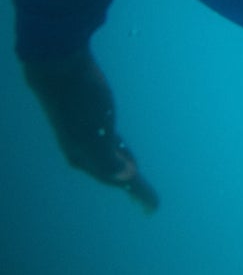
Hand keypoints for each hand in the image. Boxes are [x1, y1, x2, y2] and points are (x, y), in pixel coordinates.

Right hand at [23, 49, 159, 212]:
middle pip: (112, 171)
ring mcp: (87, 133)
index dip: (136, 191)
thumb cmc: (80, 101)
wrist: (59, 69)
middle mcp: (84, 149)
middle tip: (147, 200)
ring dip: (124, 166)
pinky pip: (108, 140)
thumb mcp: (96, 132)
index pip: (116, 179)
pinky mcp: (91, 116)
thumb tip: (127, 177)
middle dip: (130, 183)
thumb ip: (108, 159)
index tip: (152, 205)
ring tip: (136, 175)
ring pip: (110, 156)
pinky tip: (120, 148)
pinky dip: (118, 150)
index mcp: (84, 157)